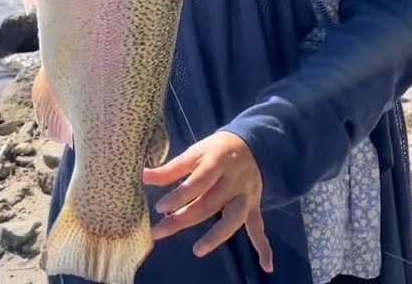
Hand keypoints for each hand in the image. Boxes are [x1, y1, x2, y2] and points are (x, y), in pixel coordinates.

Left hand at [142, 131, 273, 272]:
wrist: (252, 145)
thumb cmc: (216, 150)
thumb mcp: (195, 152)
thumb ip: (172, 168)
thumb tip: (144, 176)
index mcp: (218, 162)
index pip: (198, 182)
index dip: (179, 195)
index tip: (159, 207)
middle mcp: (234, 180)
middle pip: (210, 204)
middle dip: (184, 219)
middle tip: (159, 231)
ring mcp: (246, 195)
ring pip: (233, 218)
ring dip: (216, 235)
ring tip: (198, 250)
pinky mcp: (254, 206)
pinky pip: (259, 227)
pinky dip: (264, 247)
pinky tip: (266, 266)